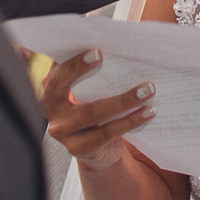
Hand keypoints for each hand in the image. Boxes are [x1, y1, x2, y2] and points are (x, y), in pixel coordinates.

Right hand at [41, 49, 156, 170]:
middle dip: (84, 71)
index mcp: (51, 87)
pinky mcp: (78, 148)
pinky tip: (149, 112)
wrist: (98, 150)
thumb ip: (92, 72)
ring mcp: (62, 131)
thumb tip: (120, 48)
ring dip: (124, 100)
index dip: (74, 62)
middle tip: (109, 59)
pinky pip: (106, 133)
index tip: (97, 51)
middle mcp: (50, 109)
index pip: (57, 70)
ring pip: (93, 112)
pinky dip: (130, 121)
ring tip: (149, 90)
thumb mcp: (89, 90)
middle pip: (63, 87)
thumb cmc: (95, 108)